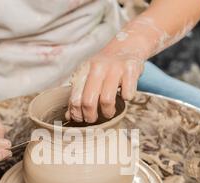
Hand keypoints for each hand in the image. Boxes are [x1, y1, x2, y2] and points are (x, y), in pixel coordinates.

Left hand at [67, 0, 199, 123]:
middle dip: (90, 117)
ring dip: (108, 112)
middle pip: (88, 102)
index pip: (75, 98)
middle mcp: (97, 67)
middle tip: (94, 120)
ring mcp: (115, 67)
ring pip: (107, 100)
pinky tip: (125, 96)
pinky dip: (126, 99)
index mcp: (84, 70)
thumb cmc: (106, 67)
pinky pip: (127, 94)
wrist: (128, 44)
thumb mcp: (89, 76)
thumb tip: (68, 117)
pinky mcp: (131, 69)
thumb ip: (79, 94)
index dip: (77, 114)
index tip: (81, 120)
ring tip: (109, 112)